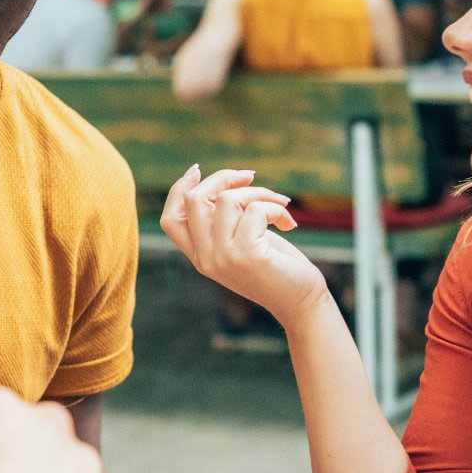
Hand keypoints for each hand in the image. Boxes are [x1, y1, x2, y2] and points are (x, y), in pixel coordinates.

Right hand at [160, 166, 326, 327]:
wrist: (300, 302)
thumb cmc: (277, 267)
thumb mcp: (243, 241)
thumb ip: (226, 221)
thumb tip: (227, 181)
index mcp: (199, 257)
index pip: (170, 220)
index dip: (179, 189)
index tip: (197, 170)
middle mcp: (206, 259)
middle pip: (194, 200)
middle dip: (223, 177)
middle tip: (250, 178)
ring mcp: (224, 258)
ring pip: (228, 199)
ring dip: (259, 193)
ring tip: (280, 205)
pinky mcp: (247, 255)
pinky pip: (255, 209)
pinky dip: (276, 207)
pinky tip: (288, 223)